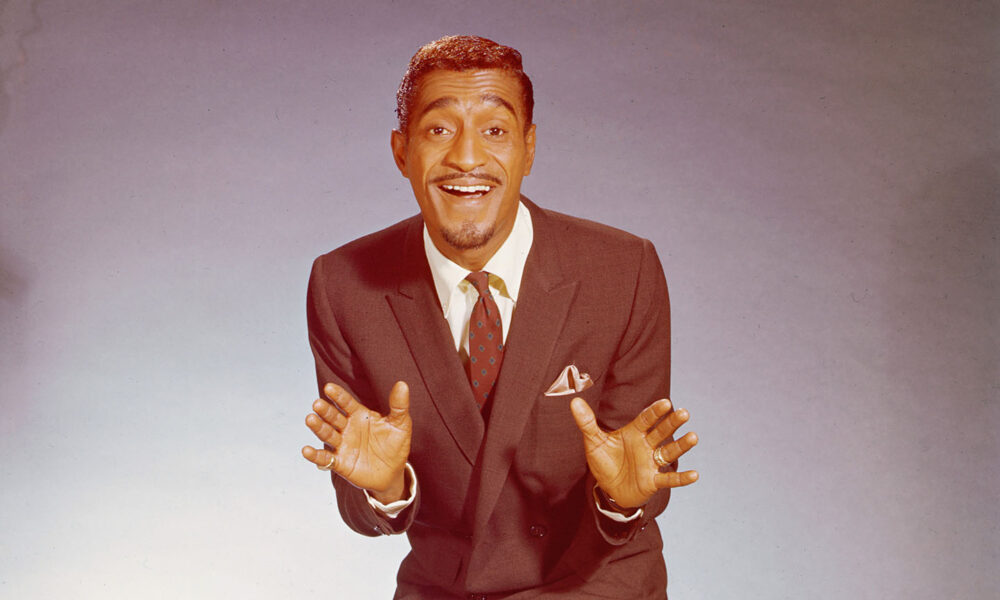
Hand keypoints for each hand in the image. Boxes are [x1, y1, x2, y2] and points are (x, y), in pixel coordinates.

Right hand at [302, 381, 411, 502]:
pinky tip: (307, 450)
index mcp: (360, 415)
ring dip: (318, 427)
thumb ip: (399, 405)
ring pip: (327, 434)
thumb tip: (402, 384)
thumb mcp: (401, 424)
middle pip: (333, 417)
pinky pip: (325, 458)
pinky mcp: (340, 463)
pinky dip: (315, 456)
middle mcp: (347, 428)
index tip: (329, 388)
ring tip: (310, 419)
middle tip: (317, 404)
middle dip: (325, 411)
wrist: (393, 472)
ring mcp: (342, 445)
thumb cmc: (395, 445)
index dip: (338, 396)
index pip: (347, 403)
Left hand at [570, 397, 697, 508]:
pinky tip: (695, 475)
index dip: (655, 411)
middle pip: (661, 432)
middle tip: (683, 413)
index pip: (646, 419)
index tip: (665, 402)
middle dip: (672, 423)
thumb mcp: (593, 442)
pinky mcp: (653, 481)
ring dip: (681, 446)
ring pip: (669, 452)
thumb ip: (586, 422)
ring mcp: (651, 463)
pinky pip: (669, 479)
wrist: (608, 489)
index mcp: (634, 433)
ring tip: (693, 437)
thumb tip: (574, 401)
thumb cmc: (604, 462)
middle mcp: (646, 445)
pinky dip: (681, 478)